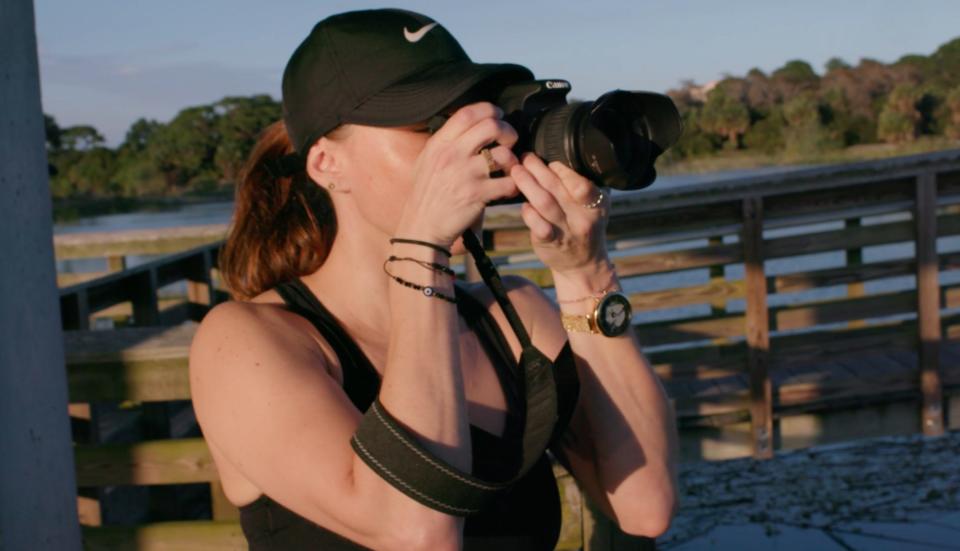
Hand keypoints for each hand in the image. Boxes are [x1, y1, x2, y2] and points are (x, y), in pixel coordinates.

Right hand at [396, 102, 519, 246]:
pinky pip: (508, 182)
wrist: (421, 228)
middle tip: (509, 142)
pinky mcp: (477, 194)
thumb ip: (445, 143)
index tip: (499, 116)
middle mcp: (452, 155)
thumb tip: (468, 125)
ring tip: (509, 169)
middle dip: (507, 132)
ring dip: (513, 161)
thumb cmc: (426, 195)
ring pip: (503, 154)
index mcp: (439, 144)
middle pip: (491, 127)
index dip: (489, 110)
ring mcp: (465, 174)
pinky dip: (513, 185)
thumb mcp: (426, 161)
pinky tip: (508, 189)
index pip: (468, 113)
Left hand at [510, 153, 610, 275]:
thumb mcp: (595, 205)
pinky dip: (528, 213)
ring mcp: (567, 232)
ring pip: (544, 203)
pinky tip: (522, 204)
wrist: (583, 264)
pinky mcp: (551, 243)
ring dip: (527, 184)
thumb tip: (565, 153)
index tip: (549, 160)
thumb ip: (585, 183)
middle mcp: (584, 218)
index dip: (562, 170)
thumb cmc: (584, 224)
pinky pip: (537, 225)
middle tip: (525, 157)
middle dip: (537, 169)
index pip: (581, 183)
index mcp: (598, 204)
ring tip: (516, 171)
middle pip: (557, 188)